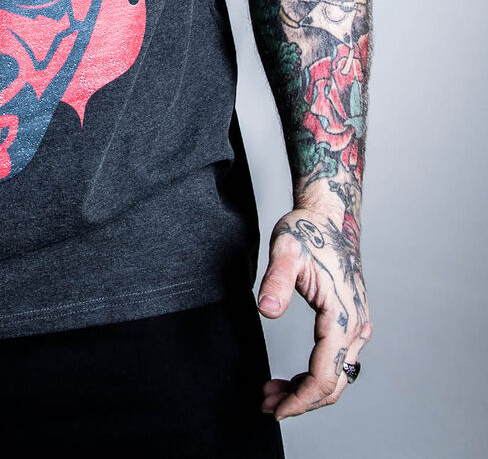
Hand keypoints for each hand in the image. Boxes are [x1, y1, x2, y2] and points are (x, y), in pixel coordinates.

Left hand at [256, 204, 371, 420]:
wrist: (329, 216)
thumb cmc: (307, 231)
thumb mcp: (286, 251)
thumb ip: (276, 282)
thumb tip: (267, 311)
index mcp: (342, 316)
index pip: (323, 376)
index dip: (299, 400)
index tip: (275, 410)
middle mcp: (356, 326)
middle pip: (333, 384)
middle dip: (301, 401)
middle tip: (267, 404)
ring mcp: (358, 325)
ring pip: (338, 376)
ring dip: (308, 390)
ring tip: (274, 392)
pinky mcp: (353, 322)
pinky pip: (339, 362)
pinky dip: (317, 375)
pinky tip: (294, 376)